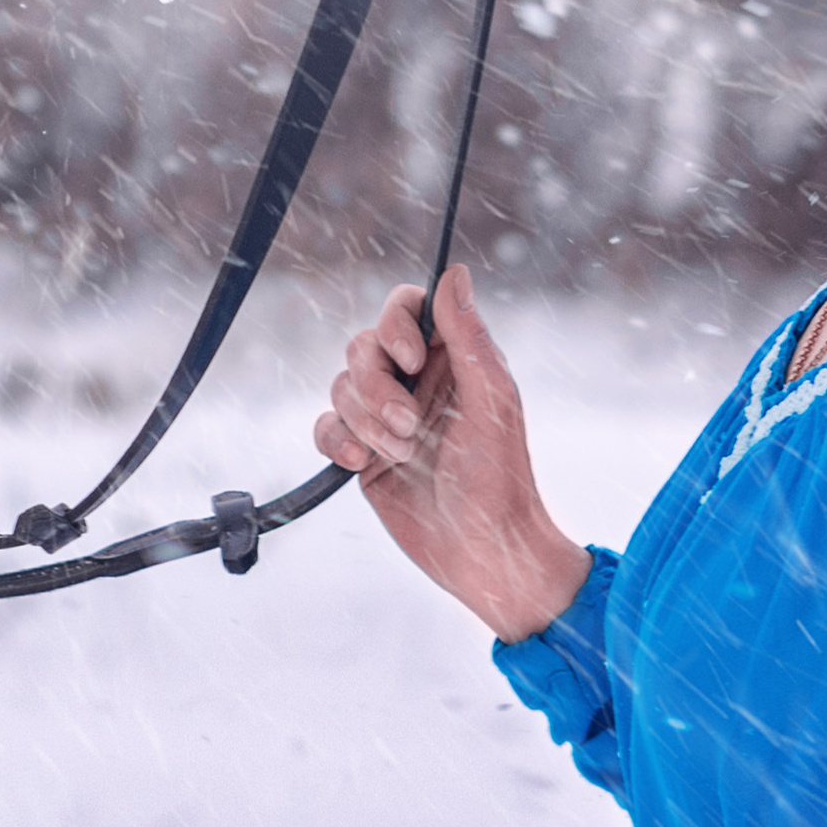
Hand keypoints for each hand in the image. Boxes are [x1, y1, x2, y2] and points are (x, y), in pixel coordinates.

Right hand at [313, 264, 590, 640]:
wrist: (481, 552)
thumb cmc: (500, 478)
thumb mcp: (492, 402)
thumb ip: (469, 338)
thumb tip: (453, 274)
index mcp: (451, 358)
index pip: (406, 308)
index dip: (395, 324)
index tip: (409, 358)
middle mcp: (415, 381)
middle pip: (363, 346)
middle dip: (377, 386)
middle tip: (410, 427)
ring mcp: (385, 416)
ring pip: (342, 386)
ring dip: (367, 421)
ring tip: (402, 453)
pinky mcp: (362, 452)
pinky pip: (327, 426)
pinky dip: (338, 441)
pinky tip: (362, 464)